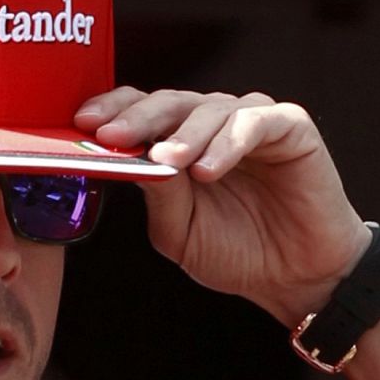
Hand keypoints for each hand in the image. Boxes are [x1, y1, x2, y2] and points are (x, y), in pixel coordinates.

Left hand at [76, 88, 369, 324]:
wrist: (296, 277)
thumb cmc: (238, 253)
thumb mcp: (179, 231)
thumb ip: (157, 194)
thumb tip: (130, 159)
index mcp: (181, 143)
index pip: (142, 110)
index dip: (113, 110)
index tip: (83, 124)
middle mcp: (212, 125)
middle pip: (169, 102)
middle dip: (138, 118)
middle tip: (113, 135)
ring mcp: (251, 122)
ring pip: (209, 109)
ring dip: (184, 134)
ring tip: (168, 161)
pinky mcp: (290, 127)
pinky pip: (254, 123)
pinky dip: (228, 143)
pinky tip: (208, 169)